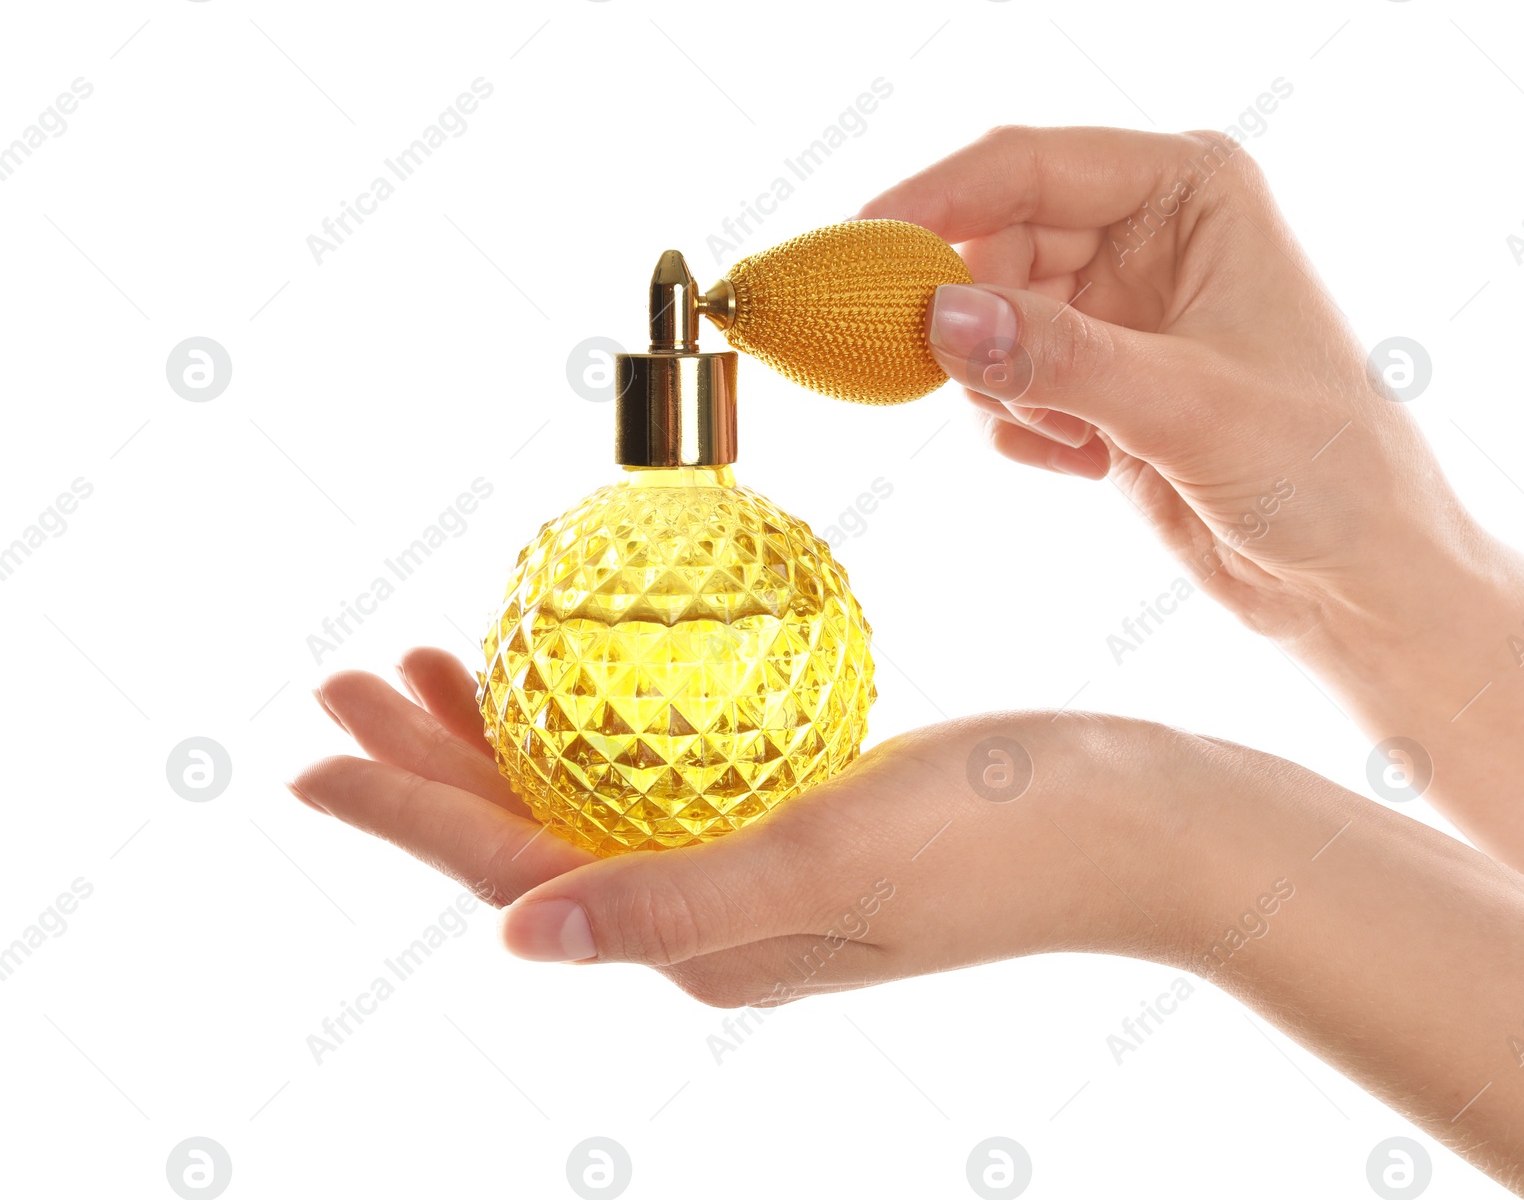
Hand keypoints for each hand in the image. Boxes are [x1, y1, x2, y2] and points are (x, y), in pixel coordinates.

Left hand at [291, 648, 1203, 1003]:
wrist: (1138, 824)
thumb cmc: (1003, 838)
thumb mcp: (832, 859)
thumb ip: (675, 901)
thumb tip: (516, 937)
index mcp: (698, 938)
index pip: (512, 871)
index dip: (403, 814)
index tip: (308, 754)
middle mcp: (709, 914)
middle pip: (529, 833)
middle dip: (429, 765)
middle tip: (354, 678)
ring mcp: (753, 866)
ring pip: (586, 797)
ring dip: (502, 736)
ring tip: (439, 663)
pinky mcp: (796, 816)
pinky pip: (660, 768)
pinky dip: (600, 718)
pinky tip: (591, 669)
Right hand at [860, 124, 1466, 643]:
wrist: (1357, 576)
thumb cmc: (1321, 467)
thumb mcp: (1184, 405)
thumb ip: (1058, 357)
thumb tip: (937, 316)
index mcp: (1190, 189)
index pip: (1031, 167)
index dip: (936, 200)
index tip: (861, 248)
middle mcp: (1146, 233)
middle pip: (993, 242)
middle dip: (969, 318)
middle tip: (965, 382)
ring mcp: (1116, 307)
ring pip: (987, 319)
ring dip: (1003, 387)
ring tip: (1077, 438)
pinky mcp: (1095, 376)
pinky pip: (1002, 381)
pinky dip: (1018, 426)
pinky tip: (1087, 462)